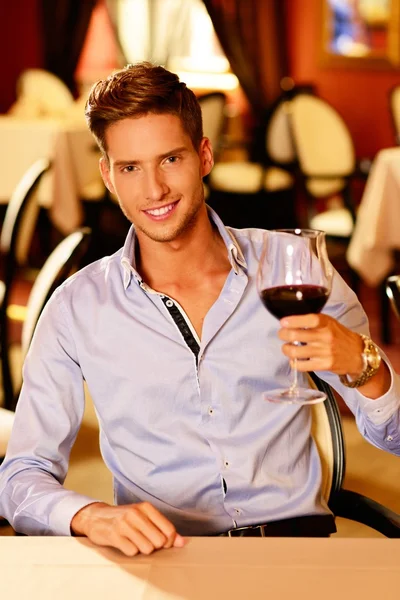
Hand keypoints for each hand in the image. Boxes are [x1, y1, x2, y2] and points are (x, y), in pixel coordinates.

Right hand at [71, 501, 186, 555]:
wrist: (96, 517)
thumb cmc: (125, 518)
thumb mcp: (144, 518)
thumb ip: (163, 528)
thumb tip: (182, 542)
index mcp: (146, 507)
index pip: (169, 530)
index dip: (168, 541)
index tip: (162, 542)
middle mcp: (136, 513)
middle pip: (159, 541)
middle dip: (154, 546)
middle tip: (145, 540)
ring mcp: (124, 524)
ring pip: (147, 548)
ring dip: (142, 549)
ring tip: (134, 541)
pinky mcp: (114, 535)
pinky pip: (132, 552)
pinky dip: (130, 551)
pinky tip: (125, 543)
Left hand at [278, 313, 390, 398]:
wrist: (359, 354)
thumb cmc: (339, 336)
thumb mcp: (329, 323)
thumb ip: (312, 321)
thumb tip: (289, 322)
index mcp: (326, 323)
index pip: (308, 319)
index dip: (293, 321)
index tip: (283, 322)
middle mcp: (325, 336)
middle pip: (295, 335)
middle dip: (283, 335)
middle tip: (282, 335)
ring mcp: (325, 352)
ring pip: (295, 352)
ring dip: (286, 349)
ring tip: (287, 348)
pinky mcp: (324, 365)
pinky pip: (301, 366)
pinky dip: (294, 363)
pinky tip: (295, 360)